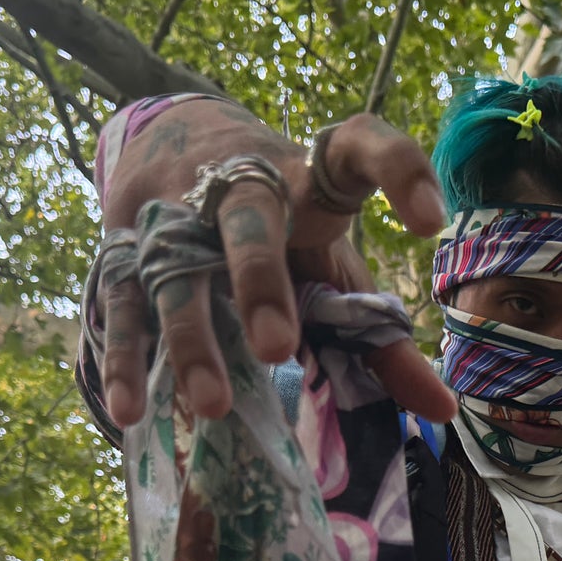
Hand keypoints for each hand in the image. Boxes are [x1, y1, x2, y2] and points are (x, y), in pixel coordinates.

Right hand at [100, 104, 454, 426]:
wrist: (175, 148)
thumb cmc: (282, 228)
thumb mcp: (331, 269)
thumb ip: (382, 338)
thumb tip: (443, 410)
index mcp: (309, 178)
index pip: (359, 148)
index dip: (398, 171)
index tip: (430, 221)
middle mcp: (240, 184)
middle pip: (246, 216)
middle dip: (258, 278)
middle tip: (278, 348)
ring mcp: (175, 214)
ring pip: (176, 269)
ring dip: (191, 338)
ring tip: (213, 407)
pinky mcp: (125, 248)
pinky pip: (118, 303)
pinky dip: (124, 359)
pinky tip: (128, 412)